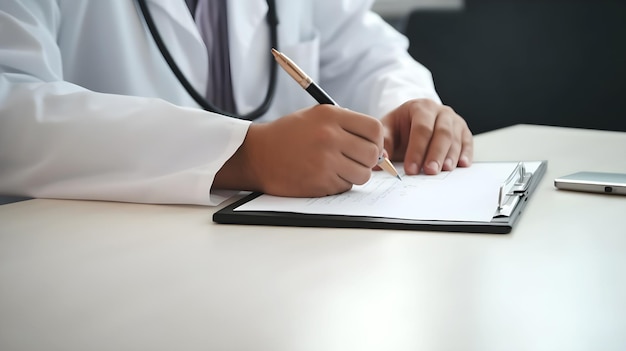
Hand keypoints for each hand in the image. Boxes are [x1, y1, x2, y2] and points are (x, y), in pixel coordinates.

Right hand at [215, 104, 383, 196]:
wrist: (257, 155)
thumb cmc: (288, 135)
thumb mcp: (315, 116)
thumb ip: (345, 125)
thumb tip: (377, 145)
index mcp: (330, 116)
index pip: (374, 128)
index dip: (376, 140)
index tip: (369, 145)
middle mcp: (330, 136)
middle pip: (373, 154)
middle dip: (368, 160)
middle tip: (355, 160)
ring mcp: (325, 161)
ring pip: (362, 174)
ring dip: (354, 174)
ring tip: (338, 168)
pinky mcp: (320, 182)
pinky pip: (345, 187)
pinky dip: (338, 184)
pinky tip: (322, 175)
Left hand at [381, 99, 472, 174]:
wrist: (412, 121)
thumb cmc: (400, 128)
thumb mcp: (387, 130)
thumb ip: (384, 143)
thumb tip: (381, 159)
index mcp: (420, 107)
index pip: (421, 128)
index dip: (416, 150)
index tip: (410, 169)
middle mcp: (440, 111)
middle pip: (442, 132)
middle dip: (436, 154)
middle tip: (430, 171)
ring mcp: (454, 120)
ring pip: (455, 138)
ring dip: (451, 156)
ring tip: (444, 170)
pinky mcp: (463, 131)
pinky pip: (467, 142)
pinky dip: (466, 154)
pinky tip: (462, 164)